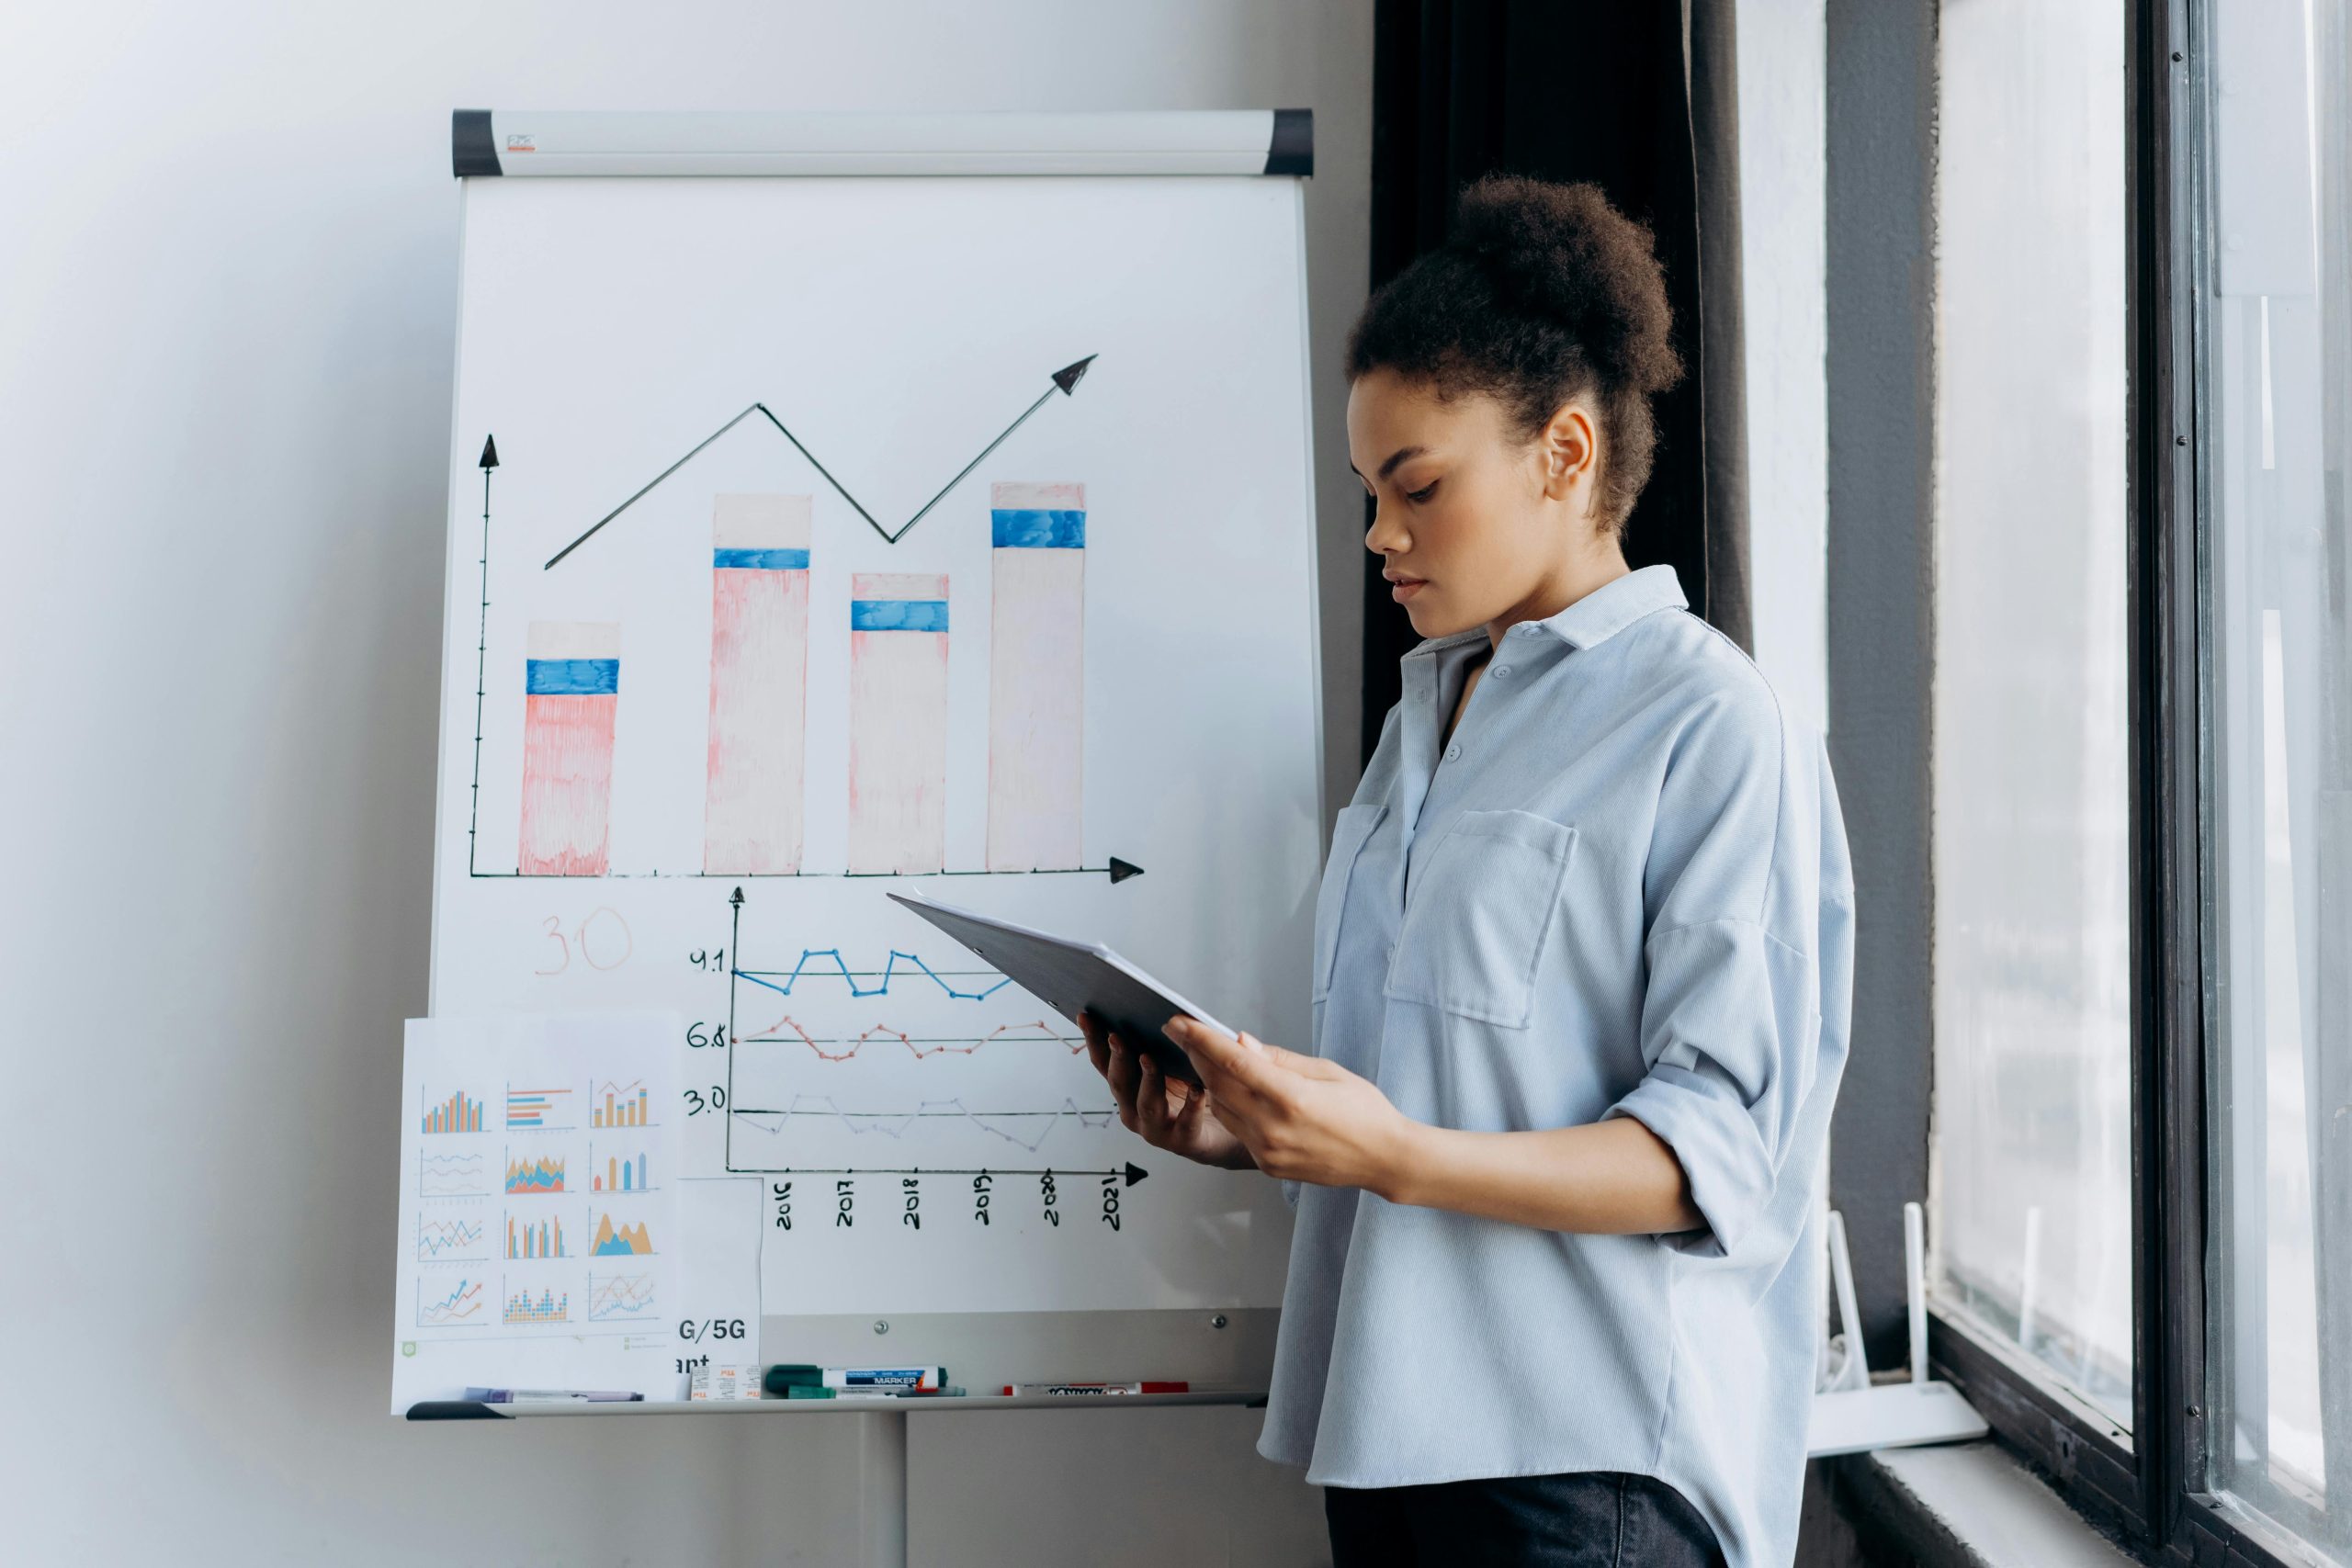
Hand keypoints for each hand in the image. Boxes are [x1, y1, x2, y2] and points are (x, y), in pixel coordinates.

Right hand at [1080, 1010, 1256, 1170]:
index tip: (1086, 1017)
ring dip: (1147, 1080)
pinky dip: (1191, 1107)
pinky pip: (1186, 1124)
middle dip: (1117, 1058)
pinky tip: (1198, 1090)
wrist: (1229, 1129)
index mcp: (1130, 1087)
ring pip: (1146, 1105)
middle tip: (1116, 1037)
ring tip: (1149, 1059)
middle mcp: (1136, 1108)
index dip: (1094, 1040)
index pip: (1105, 1062)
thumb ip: (1171, 1039)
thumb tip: (1169, 1011)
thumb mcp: (1180, 1060)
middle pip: (1120, 1083)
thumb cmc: (1198, 1092)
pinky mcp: (1184, 1141)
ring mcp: (1157, 1128)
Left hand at [1168, 1016, 1420, 1194]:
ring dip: (1212, 1083)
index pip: (1232, 1061)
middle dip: (1197, 1057)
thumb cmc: (1364, 1110)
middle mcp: (1273, 1127)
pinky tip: (1238, 1093)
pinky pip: (1237, 1130)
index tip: (1178, 1023)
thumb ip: (1277, 1058)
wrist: (1383, 1158)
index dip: (1200, 1039)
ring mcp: (1268, 1151)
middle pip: (1217, 1085)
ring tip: (1210, 1060)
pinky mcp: (1267, 1166)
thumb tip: (1240, 1043)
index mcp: (1291, 1097)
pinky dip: (1231, 1108)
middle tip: (1184, 1035)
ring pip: (1221, 1109)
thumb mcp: (1326, 1071)